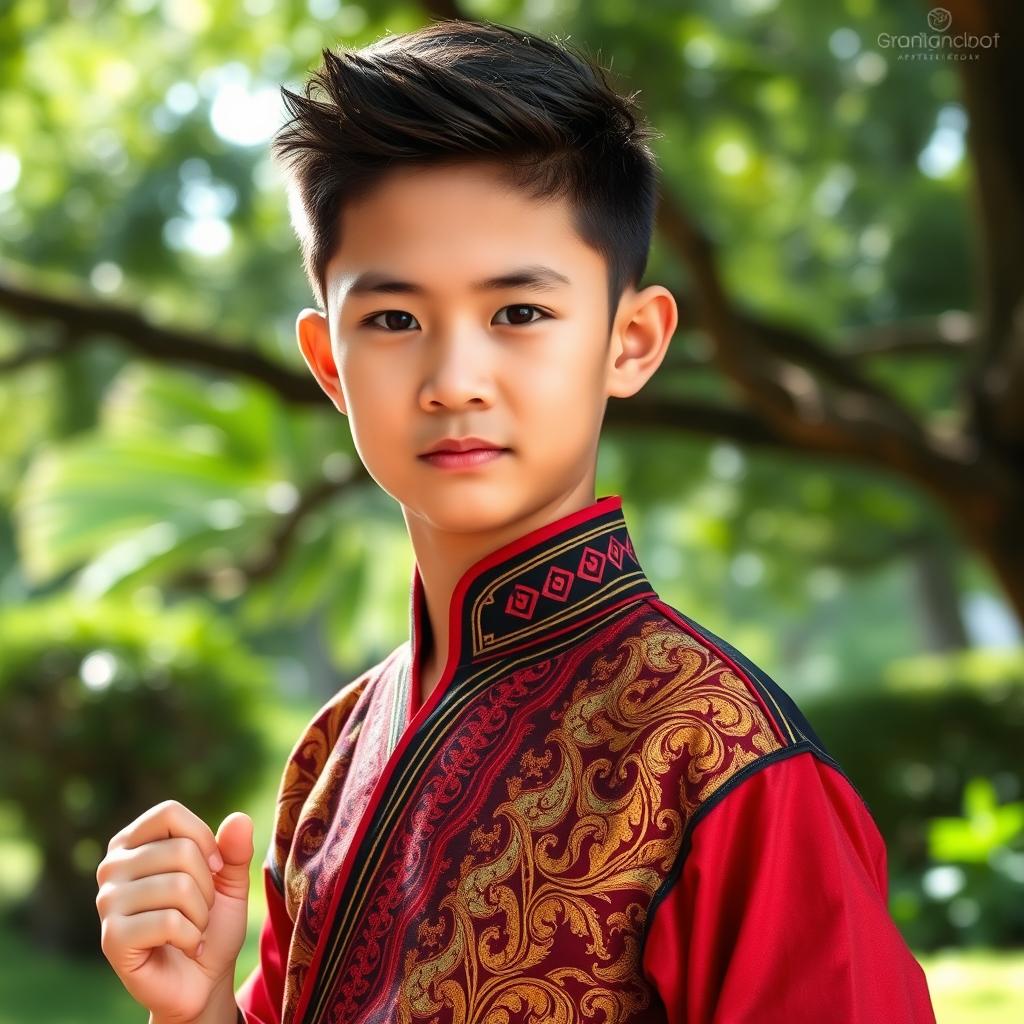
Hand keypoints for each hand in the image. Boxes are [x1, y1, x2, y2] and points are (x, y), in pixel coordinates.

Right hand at [96, 799, 253, 1022]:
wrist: (202, 979)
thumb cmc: (211, 921)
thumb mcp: (230, 879)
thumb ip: (235, 849)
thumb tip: (240, 819)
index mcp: (132, 842)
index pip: (169, 813)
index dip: (204, 839)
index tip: (215, 867)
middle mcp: (111, 867)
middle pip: (180, 850)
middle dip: (207, 885)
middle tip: (200, 909)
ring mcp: (107, 903)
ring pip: (179, 886)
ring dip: (201, 914)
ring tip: (192, 928)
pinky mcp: (112, 938)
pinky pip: (170, 922)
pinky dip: (192, 937)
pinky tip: (186, 947)